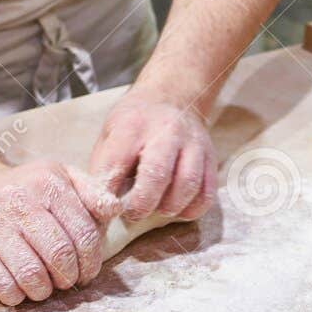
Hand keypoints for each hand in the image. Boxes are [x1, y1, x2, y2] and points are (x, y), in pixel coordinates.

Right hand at [0, 160, 118, 305]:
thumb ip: (92, 193)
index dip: (91, 262)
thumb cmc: (27, 191)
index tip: (87, 273)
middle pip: (59, 255)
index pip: (84, 233)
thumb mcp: (62, 179)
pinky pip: (0, 282)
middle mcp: (19, 200)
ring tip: (43, 289)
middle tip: (66, 283)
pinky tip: (18, 291)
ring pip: (30, 273)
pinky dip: (15, 295)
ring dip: (42, 290)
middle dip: (69, 278)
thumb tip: (115, 210)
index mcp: (48, 183)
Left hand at [89, 89, 217, 220]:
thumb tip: (100, 208)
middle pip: (157, 174)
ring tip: (157, 209)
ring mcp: (193, 143)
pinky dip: (192, 209)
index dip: (108, 194)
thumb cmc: (134, 124)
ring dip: (169, 207)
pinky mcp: (211, 157)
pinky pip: (207, 193)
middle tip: (133, 214)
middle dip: (142, 204)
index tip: (106, 210)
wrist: (171, 98)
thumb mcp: (110, 135)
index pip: (117, 163)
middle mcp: (166, 131)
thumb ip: (103, 168)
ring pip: (187, 185)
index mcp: (133, 125)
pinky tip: (178, 208)